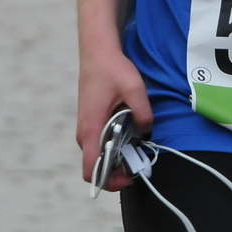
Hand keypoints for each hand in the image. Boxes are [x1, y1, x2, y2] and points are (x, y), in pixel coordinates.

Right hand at [76, 46, 153, 191]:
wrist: (97, 51)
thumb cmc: (112, 69)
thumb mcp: (135, 89)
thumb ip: (143, 114)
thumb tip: (146, 132)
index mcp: (90, 129)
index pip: (91, 170)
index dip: (109, 180)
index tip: (130, 174)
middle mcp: (84, 133)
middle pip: (97, 165)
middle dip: (119, 169)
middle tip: (140, 158)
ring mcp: (86, 127)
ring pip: (100, 154)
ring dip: (118, 155)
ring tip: (137, 144)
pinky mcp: (91, 121)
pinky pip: (101, 142)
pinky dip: (115, 143)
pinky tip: (130, 132)